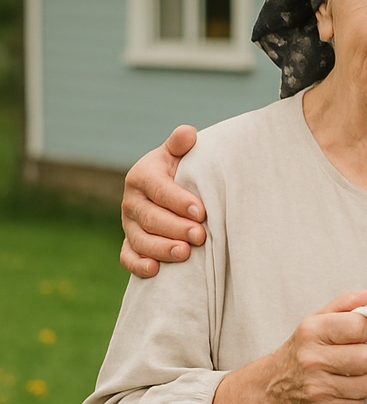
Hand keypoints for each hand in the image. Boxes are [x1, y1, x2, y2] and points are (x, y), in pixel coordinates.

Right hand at [121, 126, 205, 276]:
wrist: (170, 191)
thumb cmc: (181, 171)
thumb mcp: (179, 156)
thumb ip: (180, 145)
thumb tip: (188, 133)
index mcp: (142, 175)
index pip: (159, 189)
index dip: (179, 201)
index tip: (201, 211)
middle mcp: (132, 201)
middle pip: (150, 217)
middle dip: (176, 227)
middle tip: (200, 235)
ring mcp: (129, 224)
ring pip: (140, 239)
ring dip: (161, 248)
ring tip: (186, 253)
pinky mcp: (130, 243)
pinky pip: (127, 257)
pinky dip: (138, 265)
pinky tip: (156, 270)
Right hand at [210, 290, 366, 403]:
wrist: (270, 389)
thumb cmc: (300, 352)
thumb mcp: (315, 321)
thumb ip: (344, 305)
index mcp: (312, 331)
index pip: (359, 326)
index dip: (362, 331)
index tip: (353, 335)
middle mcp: (312, 359)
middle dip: (365, 357)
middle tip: (350, 357)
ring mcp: (316, 387)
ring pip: (366, 384)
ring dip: (360, 380)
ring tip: (343, 375)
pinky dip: (353, 399)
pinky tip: (338, 391)